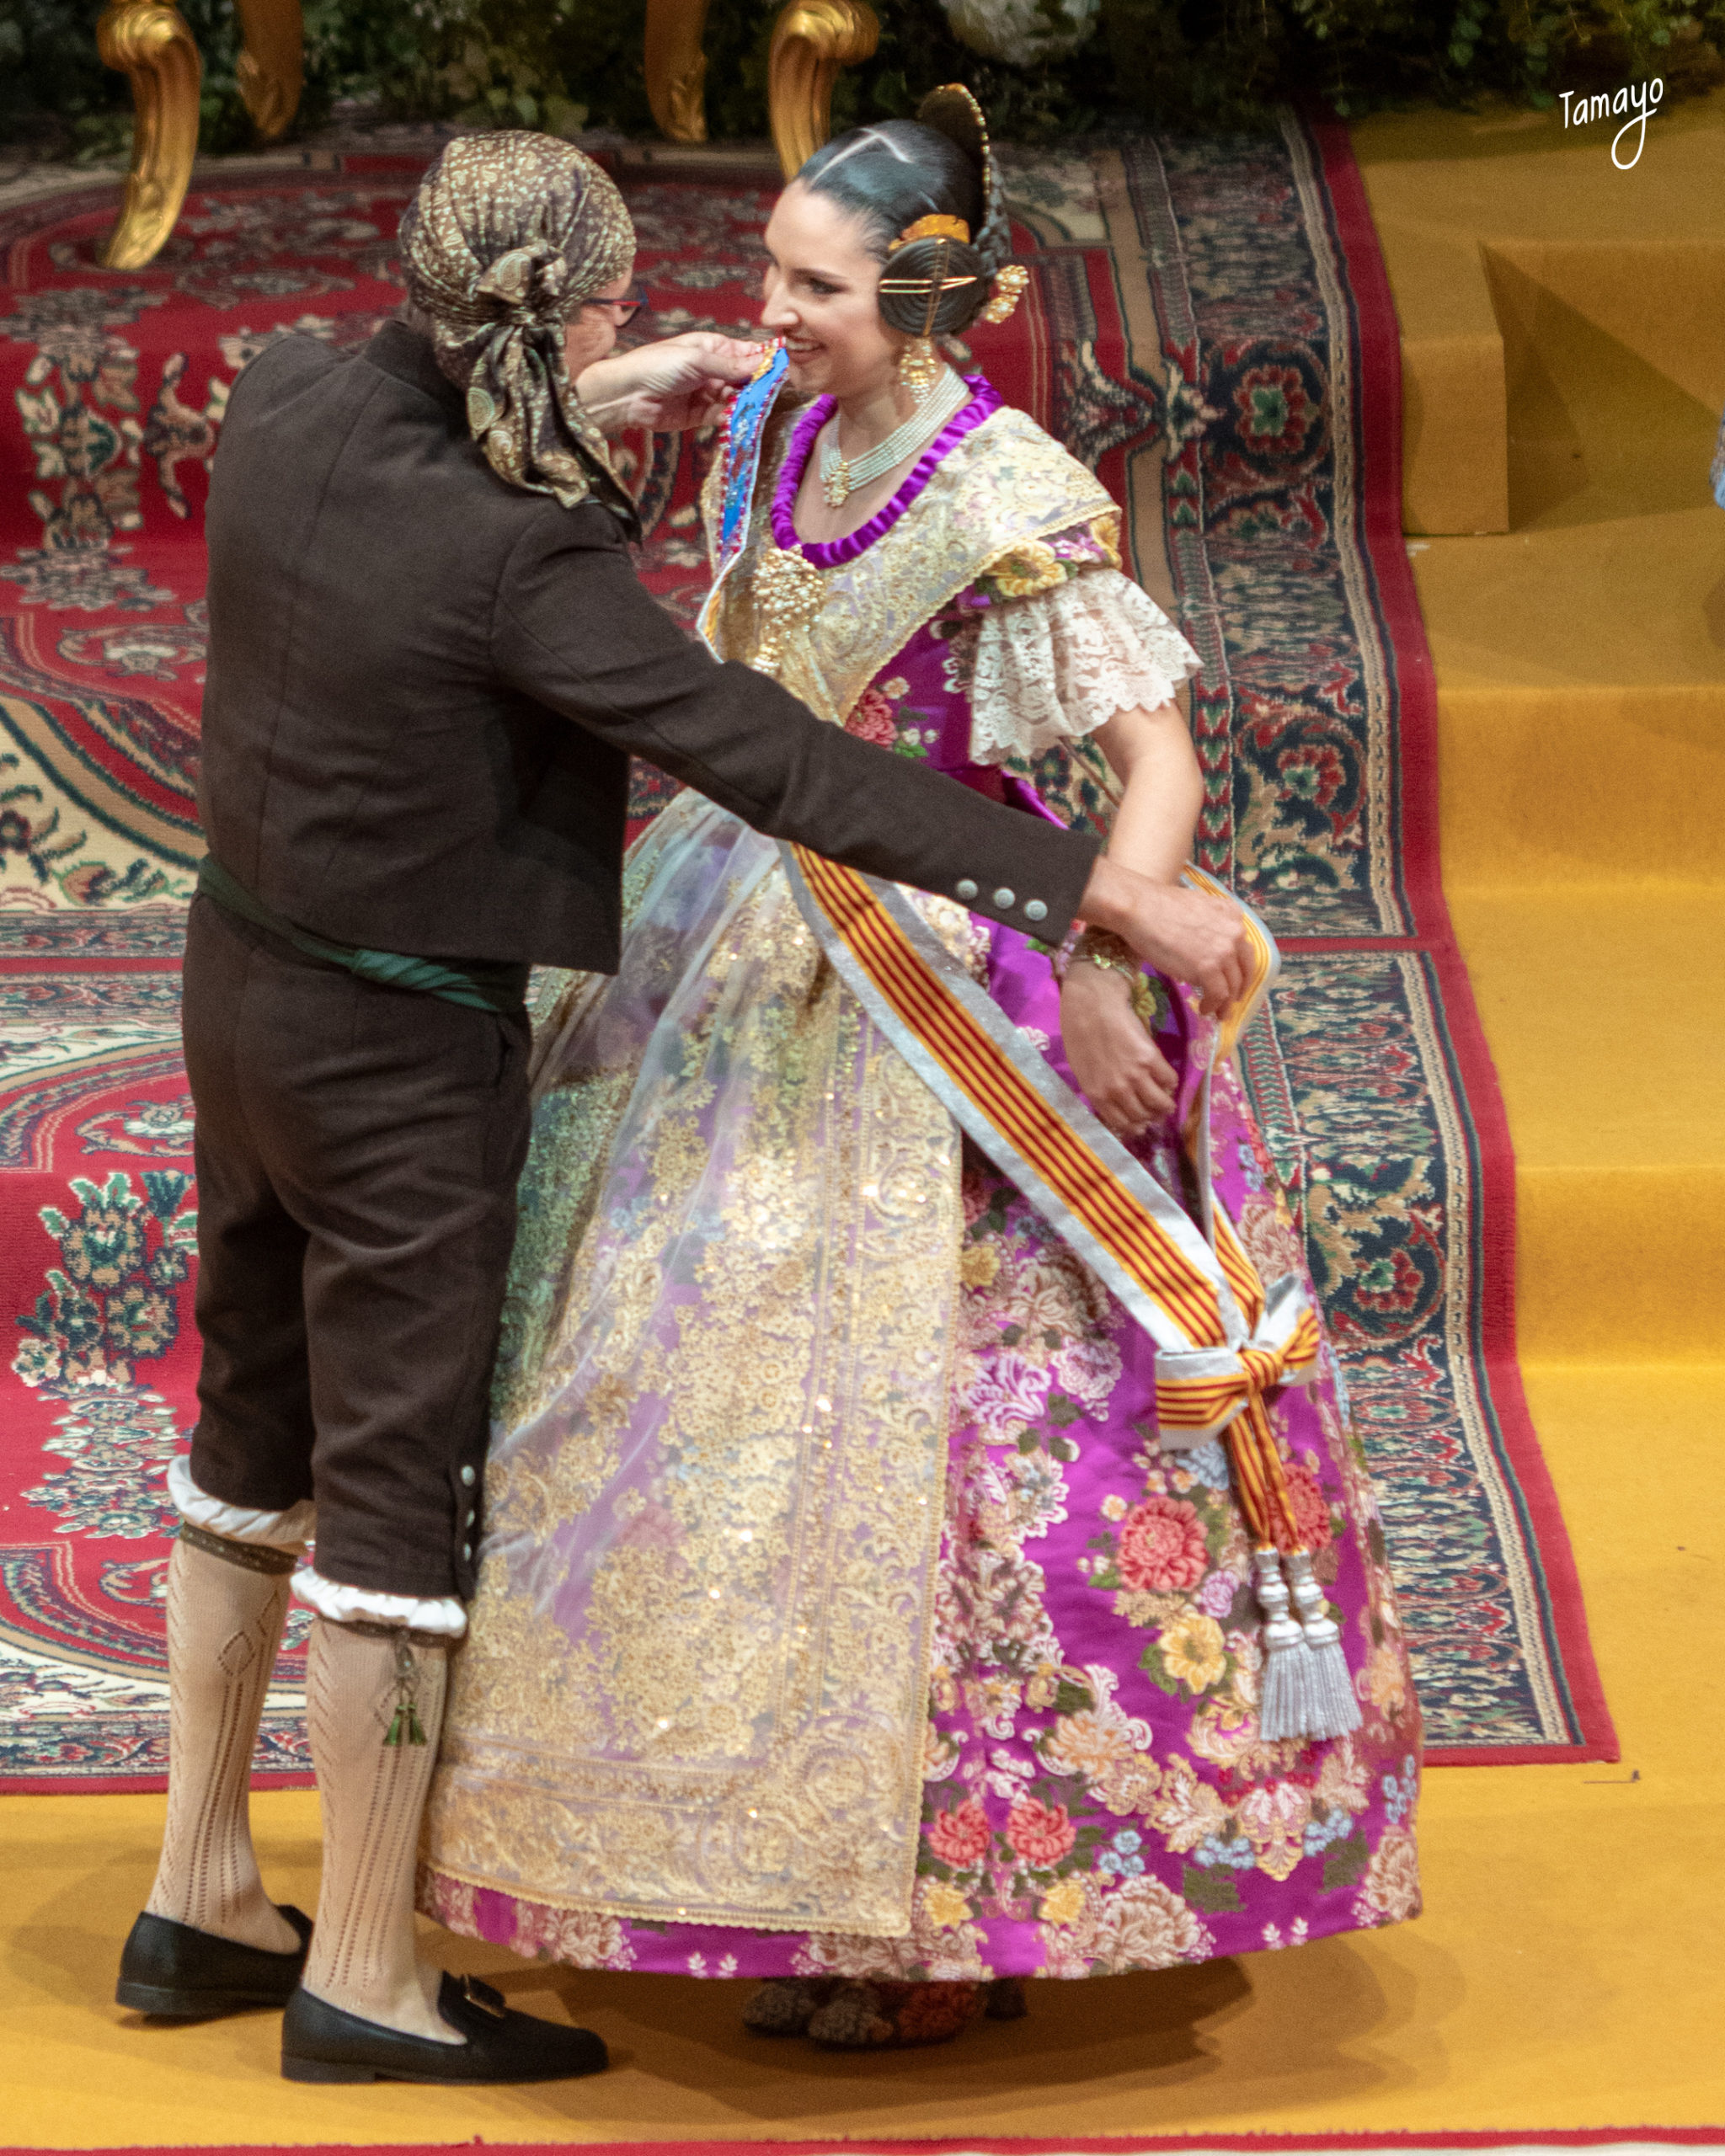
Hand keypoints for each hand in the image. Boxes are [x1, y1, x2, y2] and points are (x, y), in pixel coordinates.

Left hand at [575, 333, 765, 435]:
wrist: (628, 395)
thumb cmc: (658, 365)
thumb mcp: (697, 360)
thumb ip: (731, 365)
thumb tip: (764, 361)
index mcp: (713, 348)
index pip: (746, 352)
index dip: (764, 361)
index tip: (781, 371)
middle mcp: (713, 370)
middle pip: (745, 379)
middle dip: (757, 386)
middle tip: (768, 395)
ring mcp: (707, 393)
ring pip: (736, 399)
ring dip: (744, 404)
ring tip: (752, 409)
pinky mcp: (700, 415)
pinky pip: (722, 416)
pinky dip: (729, 418)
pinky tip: (733, 419)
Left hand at [1060, 963, 1179, 1138]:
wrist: (1092, 1006)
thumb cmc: (1080, 1035)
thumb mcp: (1082, 1071)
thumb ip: (1099, 1090)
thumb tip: (1117, 1102)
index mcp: (1098, 1095)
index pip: (1123, 1123)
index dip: (1135, 1126)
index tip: (1142, 1124)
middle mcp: (1118, 1090)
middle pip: (1143, 1115)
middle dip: (1152, 1117)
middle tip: (1157, 1112)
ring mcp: (1136, 1075)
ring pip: (1160, 1102)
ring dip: (1166, 1104)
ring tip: (1168, 1101)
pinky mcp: (1151, 1058)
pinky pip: (1169, 1079)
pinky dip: (1171, 1082)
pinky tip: (1168, 1078)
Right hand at [1076, 856, 1251, 1017]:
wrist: (1139, 909)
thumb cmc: (1157, 907)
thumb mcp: (1197, 908)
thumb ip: (1211, 925)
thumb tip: (1207, 950)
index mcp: (1233, 915)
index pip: (1244, 948)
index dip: (1240, 968)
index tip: (1234, 981)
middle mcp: (1235, 932)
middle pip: (1244, 969)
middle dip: (1238, 989)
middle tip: (1230, 1002)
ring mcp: (1224, 951)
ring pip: (1232, 985)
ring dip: (1225, 1003)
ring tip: (1217, 1012)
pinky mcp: (1208, 968)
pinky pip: (1218, 995)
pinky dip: (1213, 1006)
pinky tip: (1203, 1009)